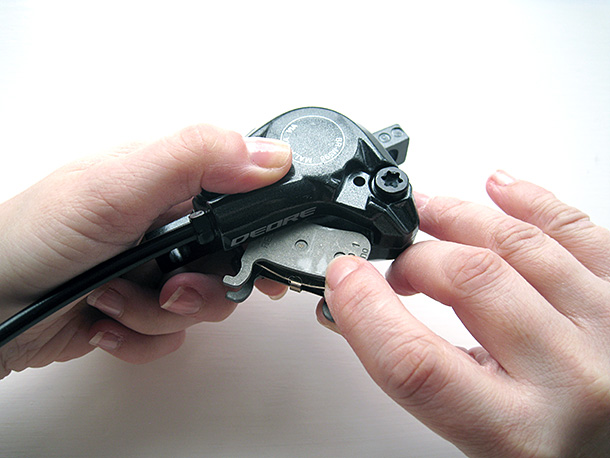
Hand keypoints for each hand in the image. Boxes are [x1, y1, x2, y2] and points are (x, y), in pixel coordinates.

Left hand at [0, 124, 290, 378]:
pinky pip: (172, 334)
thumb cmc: (32, 237)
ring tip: (115, 300)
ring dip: (160, 314)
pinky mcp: (139, 306)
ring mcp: (152, 267)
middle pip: (230, 261)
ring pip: (202, 303)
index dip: (259, 231)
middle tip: (171, 287)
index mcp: (167, 180)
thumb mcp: (116, 187)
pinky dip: (141, 336)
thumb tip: (271, 157)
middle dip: (203, 287)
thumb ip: (195, 160)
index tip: (255, 261)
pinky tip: (106, 320)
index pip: (242, 196)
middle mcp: (165, 224)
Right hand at [320, 171, 609, 456]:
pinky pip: (576, 228)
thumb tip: (359, 310)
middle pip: (470, 283)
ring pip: (519, 243)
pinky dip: (530, 200)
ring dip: (458, 216)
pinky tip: (500, 189)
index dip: (366, 310)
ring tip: (426, 212)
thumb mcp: (477, 437)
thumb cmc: (555, 451)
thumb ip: (419, 377)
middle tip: (395, 260)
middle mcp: (577, 378)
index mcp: (524, 435)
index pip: (419, 363)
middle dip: (414, 259)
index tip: (343, 278)